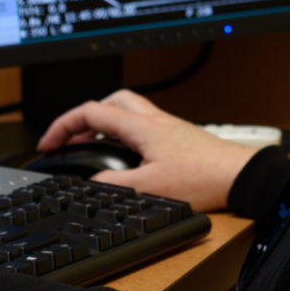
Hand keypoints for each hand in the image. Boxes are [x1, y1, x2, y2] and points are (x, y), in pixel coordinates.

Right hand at [38, 88, 252, 211]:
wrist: (240, 176)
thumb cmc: (203, 178)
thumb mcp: (149, 187)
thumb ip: (114, 184)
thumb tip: (89, 183)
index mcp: (141, 126)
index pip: (90, 112)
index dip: (63, 126)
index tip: (49, 144)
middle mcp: (154, 120)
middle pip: (109, 103)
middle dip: (84, 119)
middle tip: (71, 141)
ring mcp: (167, 126)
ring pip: (127, 112)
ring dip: (105, 125)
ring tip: (94, 149)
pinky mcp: (178, 136)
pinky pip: (142, 125)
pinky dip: (125, 135)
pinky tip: (127, 157)